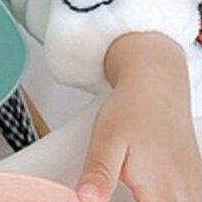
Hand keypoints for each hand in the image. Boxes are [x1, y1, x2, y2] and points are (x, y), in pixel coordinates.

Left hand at [77, 32, 201, 201]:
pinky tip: (148, 188)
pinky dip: (166, 197)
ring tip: (134, 185)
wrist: (156, 86)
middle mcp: (183, 194)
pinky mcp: (195, 183)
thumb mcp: (107, 138)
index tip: (105, 197)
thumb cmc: (133, 108)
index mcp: (160, 189)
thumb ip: (99, 171)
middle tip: (124, 186)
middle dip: (138, 201)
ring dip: (150, 200)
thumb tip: (86, 198)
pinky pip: (186, 200)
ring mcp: (193, 189)